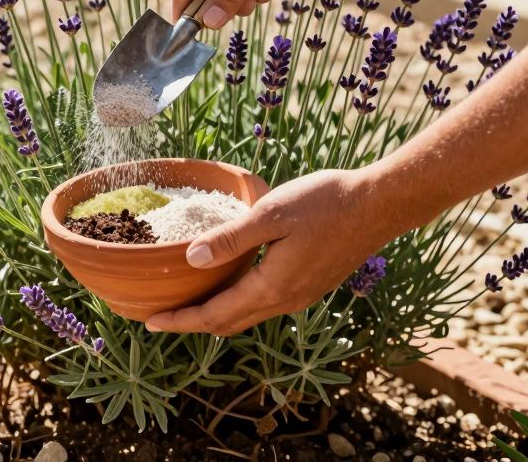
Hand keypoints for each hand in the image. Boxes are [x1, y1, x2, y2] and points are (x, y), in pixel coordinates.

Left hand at [145, 169, 402, 335]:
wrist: (379, 205)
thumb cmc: (325, 203)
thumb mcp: (270, 215)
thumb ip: (230, 240)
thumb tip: (190, 261)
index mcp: (271, 287)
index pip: (214, 316)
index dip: (180, 322)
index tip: (149, 324)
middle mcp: (285, 301)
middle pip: (228, 323)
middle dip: (192, 323)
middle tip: (160, 317)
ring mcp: (301, 296)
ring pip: (247, 316)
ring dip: (215, 314)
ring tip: (187, 303)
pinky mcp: (310, 285)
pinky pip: (264, 304)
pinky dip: (237, 303)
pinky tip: (228, 283)